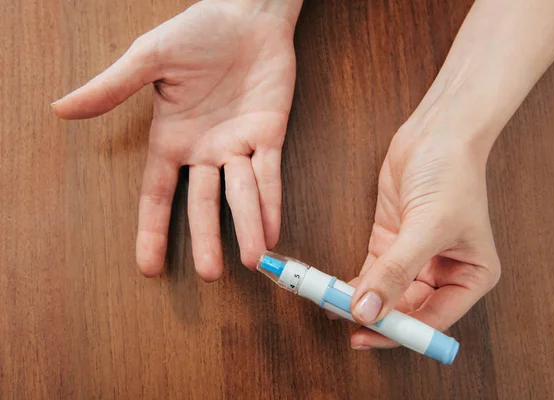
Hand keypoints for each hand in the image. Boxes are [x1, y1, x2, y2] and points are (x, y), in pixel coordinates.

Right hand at [53, 0, 300, 279]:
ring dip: (247, 227)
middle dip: (206, 238)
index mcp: (171, 139)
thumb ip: (113, 88)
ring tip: (250, 260)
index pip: (157, 194)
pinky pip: (270, 175)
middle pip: (203, 204)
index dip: (153, 231)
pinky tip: (273, 230)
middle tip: (209, 274)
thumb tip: (62, 108)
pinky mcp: (269, 135)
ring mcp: (238, 146)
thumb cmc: (197, 32)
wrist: (246, 15)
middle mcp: (204, 150)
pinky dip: (272, 202)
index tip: (149, 268)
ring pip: (241, 194)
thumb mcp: (149, 59)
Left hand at [346, 125, 500, 348]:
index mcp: (470, 277)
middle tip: (342, 321)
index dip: (400, 332)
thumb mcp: (427, 226)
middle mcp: (444, 274)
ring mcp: (415, 260)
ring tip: (329, 306)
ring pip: (385, 295)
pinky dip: (352, 283)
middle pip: (406, 311)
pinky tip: (332, 291)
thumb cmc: (451, 174)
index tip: (366, 336)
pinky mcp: (391, 244)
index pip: (434, 320)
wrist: (437, 132)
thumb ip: (397, 272)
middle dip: (375, 317)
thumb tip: (368, 311)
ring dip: (359, 302)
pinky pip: (370, 274)